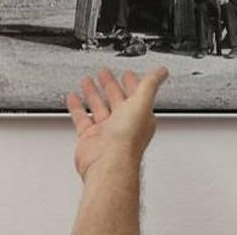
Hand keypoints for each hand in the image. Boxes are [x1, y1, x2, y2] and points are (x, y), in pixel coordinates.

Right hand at [66, 67, 168, 181]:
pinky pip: (82, 118)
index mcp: (139, 116)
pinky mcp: (89, 137)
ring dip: (93, 93)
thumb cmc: (127, 140)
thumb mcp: (142, 103)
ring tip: (87, 80)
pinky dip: (77, 107)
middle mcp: (123, 124)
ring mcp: (106, 131)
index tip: (127, 74)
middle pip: (116, 100)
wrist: (108, 163)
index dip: (132, 83)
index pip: (136, 95)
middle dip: (110, 85)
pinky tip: (74, 97)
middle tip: (104, 73)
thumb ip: (150, 85)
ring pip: (98, 107)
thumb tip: (162, 71)